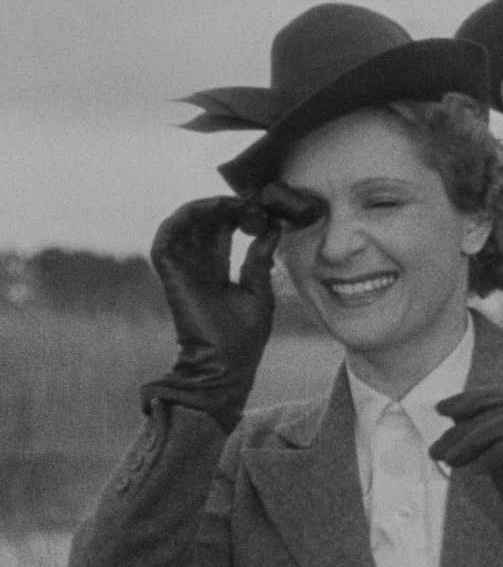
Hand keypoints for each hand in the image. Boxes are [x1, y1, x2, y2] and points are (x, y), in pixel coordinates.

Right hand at [142, 186, 319, 429]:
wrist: (226, 365)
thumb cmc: (244, 337)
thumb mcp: (259, 291)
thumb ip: (261, 260)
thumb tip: (273, 229)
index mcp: (218, 269)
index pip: (224, 230)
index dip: (239, 214)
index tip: (263, 207)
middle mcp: (198, 265)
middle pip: (205, 223)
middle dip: (226, 206)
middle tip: (251, 200)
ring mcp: (183, 269)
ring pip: (185, 226)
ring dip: (205, 208)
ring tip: (230, 203)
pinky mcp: (170, 276)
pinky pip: (165, 240)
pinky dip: (179, 220)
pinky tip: (203, 210)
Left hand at [430, 388, 502, 557]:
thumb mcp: (502, 470)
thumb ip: (485, 446)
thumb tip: (455, 424)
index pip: (502, 398)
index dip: (471, 399)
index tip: (441, 410)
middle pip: (501, 409)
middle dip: (463, 428)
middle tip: (436, 450)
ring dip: (473, 439)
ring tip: (451, 460)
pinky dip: (496, 453)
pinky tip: (476, 471)